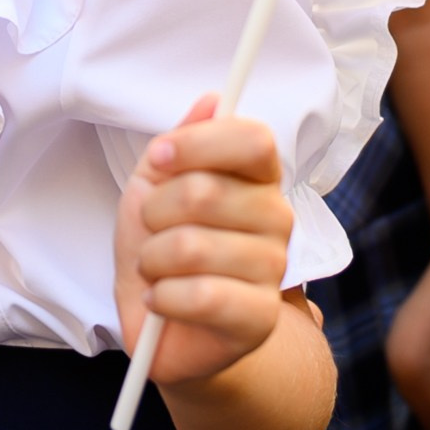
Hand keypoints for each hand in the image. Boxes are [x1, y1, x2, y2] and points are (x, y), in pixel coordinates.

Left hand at [114, 96, 293, 385]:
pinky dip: (163, 298)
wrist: (163, 329)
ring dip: (153, 261)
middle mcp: (277, 219)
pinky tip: (162, 301)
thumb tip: (212, 100)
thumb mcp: (154, 188)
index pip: (253, 139)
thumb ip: (181, 144)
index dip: (196, 145)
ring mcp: (272, 270)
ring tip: (157, 271)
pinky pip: (203, 295)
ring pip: (193, 246)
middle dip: (155, 213)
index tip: (157, 162)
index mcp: (257, 179)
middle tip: (153, 233)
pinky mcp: (259, 319)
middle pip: (207, 191)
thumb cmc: (162, 253)